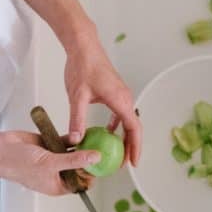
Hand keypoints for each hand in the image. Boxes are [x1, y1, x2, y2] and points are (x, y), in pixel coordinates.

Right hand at [0, 131, 99, 195]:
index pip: (81, 183)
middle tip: (104, 149)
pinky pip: (64, 141)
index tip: (104, 164)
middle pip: (79, 167)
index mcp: (57, 185)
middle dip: (90, 159)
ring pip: (73, 152)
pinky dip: (71, 137)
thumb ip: (74, 160)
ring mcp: (53, 158)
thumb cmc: (18, 164)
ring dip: (81, 146)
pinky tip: (80, 132)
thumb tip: (95, 158)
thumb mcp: (50, 164)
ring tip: (95, 139)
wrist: (0, 149)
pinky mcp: (49, 144)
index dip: (93, 175)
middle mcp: (56, 173)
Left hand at [63, 27, 141, 165]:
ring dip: (125, 138)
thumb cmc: (82, 66)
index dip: (134, 147)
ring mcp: (122, 94)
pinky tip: (108, 133)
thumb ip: (77, 119)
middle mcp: (125, 98)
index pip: (133, 129)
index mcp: (120, 100)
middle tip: (124, 164)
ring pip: (128, 121)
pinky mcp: (115, 92)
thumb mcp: (77, 96)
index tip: (132, 163)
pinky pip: (121, 113)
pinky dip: (117, 126)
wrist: (84, 46)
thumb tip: (76, 140)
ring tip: (117, 153)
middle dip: (131, 147)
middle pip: (134, 128)